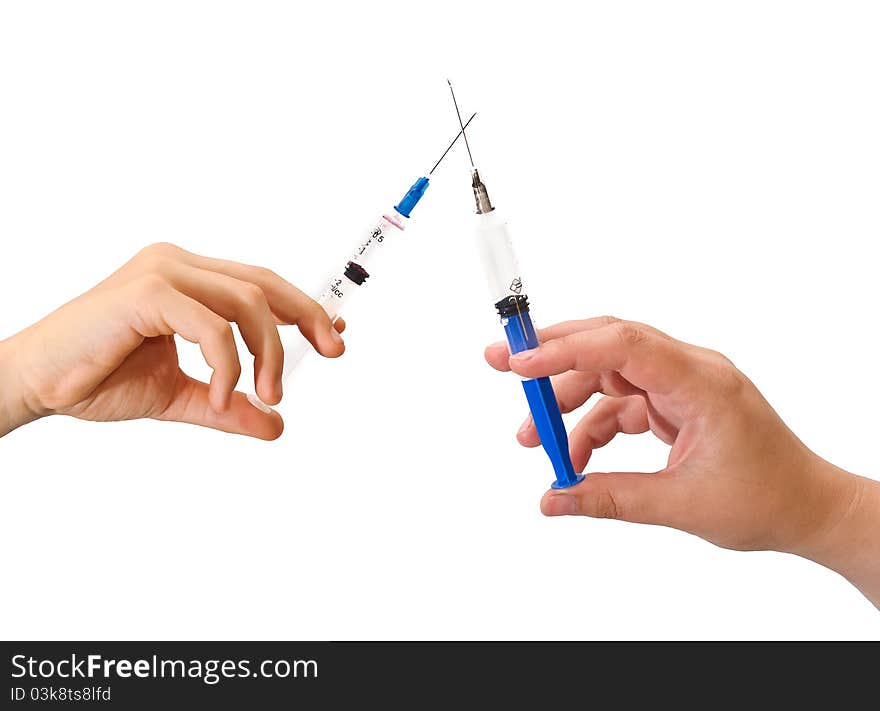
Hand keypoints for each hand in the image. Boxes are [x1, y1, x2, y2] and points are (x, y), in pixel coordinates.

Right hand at [0, 242, 344, 439]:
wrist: (39, 383)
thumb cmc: (98, 378)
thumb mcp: (179, 396)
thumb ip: (225, 405)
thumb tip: (274, 425)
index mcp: (188, 279)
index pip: (260, 284)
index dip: (303, 307)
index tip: (335, 334)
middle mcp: (178, 265)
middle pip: (264, 284)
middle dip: (307, 317)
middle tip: (332, 351)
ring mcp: (162, 272)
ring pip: (247, 301)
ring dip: (268, 352)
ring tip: (267, 395)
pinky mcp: (145, 291)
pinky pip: (211, 325)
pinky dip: (228, 362)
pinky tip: (224, 393)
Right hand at [485, 316, 879, 605]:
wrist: (807, 508)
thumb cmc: (767, 499)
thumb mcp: (681, 505)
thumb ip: (610, 499)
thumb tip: (553, 499)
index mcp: (703, 382)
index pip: (625, 345)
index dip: (567, 348)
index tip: (519, 363)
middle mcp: (690, 370)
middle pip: (609, 343)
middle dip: (553, 355)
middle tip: (503, 365)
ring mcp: (681, 383)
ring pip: (608, 372)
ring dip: (567, 401)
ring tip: (534, 439)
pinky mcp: (674, 401)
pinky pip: (619, 401)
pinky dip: (592, 425)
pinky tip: (575, 458)